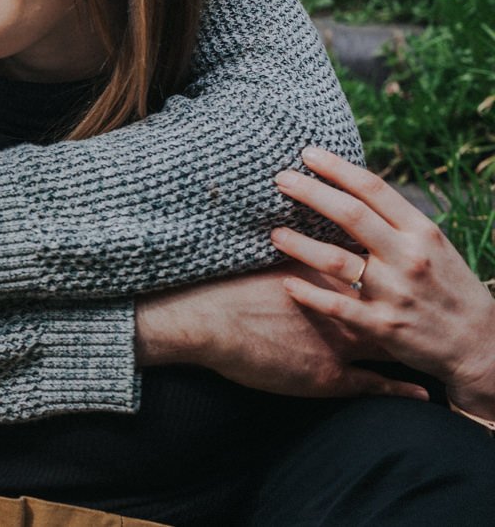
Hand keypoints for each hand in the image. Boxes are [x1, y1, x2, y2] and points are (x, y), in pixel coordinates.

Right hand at [135, 265, 429, 399]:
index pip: (376, 273)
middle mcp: (344, 307)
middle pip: (394, 308)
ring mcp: (341, 343)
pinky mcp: (330, 376)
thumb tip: (303, 240)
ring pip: (392, 346)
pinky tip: (419, 395)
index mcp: (328, 275)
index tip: (403, 276)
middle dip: (413, 310)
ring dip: (412, 350)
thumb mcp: (268, 259)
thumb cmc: (227, 288)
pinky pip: (376, 385)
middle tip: (424, 313)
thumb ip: (296, 254)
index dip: (394, 274)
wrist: (207, 321)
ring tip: (428, 353)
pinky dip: (401, 390)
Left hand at [272, 146, 494, 416]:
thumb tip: (350, 188)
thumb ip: (396, 221)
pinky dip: (309, 294)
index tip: (306, 154)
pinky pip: (337, 306)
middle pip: (351, 216)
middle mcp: (409, 257)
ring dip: (300, 244)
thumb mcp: (434, 246)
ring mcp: (396, 292)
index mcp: (422, 232)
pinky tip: (287, 284)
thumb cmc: (449, 288)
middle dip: (310, 193)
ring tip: (274, 234)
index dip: (337, 168)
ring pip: (337, 260)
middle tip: (279, 179)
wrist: (481, 346)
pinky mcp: (384, 326)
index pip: (374, 189)